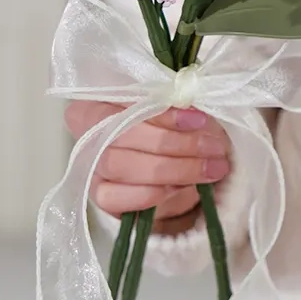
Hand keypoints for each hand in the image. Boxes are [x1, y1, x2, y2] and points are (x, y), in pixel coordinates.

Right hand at [64, 102, 231, 233]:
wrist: (165, 161)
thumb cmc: (165, 124)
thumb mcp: (171, 105)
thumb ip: (175, 102)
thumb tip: (192, 106)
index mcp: (96, 101)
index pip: (124, 103)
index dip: (162, 113)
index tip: (198, 119)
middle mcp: (86, 133)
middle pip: (122, 138)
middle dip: (175, 144)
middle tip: (214, 148)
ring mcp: (91, 167)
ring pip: (124, 167)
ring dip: (175, 169)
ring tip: (212, 167)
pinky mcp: (101, 196)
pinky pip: (123, 198)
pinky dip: (157, 193)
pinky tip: (187, 186)